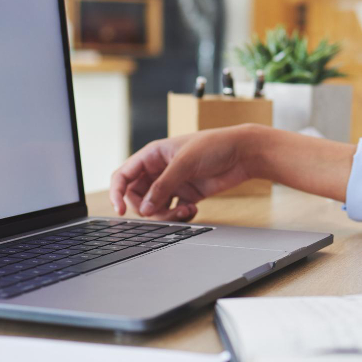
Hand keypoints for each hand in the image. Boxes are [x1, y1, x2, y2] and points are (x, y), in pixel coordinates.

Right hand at [109, 124, 258, 220]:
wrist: (245, 153)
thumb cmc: (215, 146)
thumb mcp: (185, 163)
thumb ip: (163, 186)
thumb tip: (145, 209)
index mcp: (153, 155)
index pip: (123, 175)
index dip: (116, 193)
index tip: (119, 211)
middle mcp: (160, 169)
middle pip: (137, 196)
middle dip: (147, 208)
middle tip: (161, 212)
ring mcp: (174, 183)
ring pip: (155, 207)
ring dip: (165, 214)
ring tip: (184, 212)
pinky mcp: (188, 194)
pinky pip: (174, 211)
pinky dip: (179, 215)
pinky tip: (192, 210)